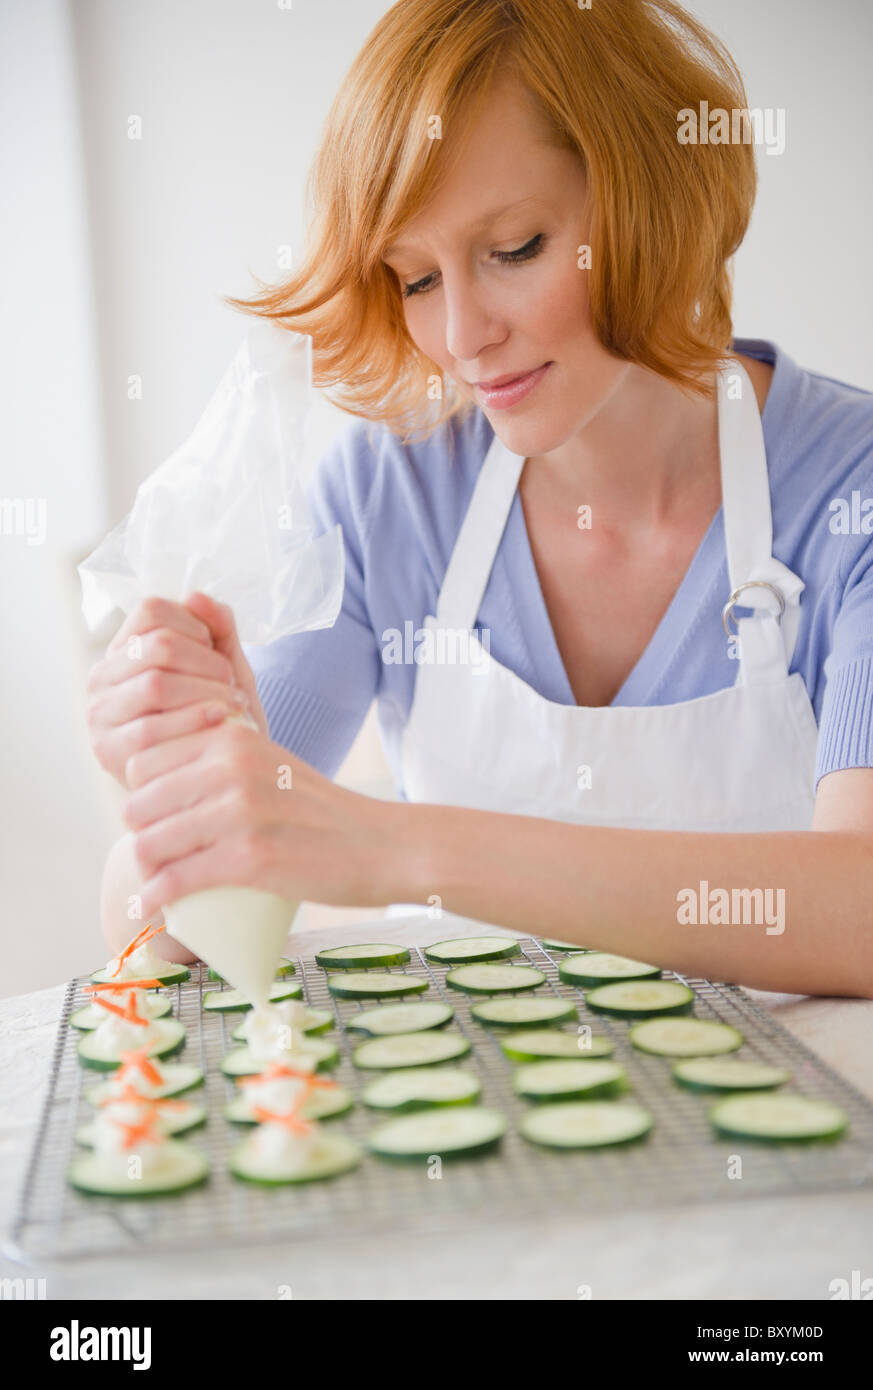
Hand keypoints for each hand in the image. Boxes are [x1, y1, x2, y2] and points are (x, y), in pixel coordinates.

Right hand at [85, 593, 264, 787]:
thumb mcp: (225, 669)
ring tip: (233, 704)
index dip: (195, 624)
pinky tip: (222, 722)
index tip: (216, 652)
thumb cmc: (220, 719)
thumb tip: (197, 596)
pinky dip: (195, 720)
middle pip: (158, 645)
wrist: (219, 782)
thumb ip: (219, 629)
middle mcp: (102, 678)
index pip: (152, 610)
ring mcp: (101, 715)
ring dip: (206, 691)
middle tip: (231, 683)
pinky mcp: (109, 751)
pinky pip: (152, 728)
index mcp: (125, 650)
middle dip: (207, 662)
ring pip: (155, 684)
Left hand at [122, 717, 403, 917]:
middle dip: (140, 835)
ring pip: (149, 844)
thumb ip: (223, 762)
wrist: (383, 845)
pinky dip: (157, 898)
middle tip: (158, 858)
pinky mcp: (248, 858)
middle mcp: (230, 767)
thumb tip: (162, 788)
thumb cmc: (323, 812)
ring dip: (145, 871)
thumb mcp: (270, 762)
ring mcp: (239, 812)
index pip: (143, 761)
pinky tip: (155, 906)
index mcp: (231, 737)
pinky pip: (176, 880)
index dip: (140, 794)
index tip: (154, 820)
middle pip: (138, 805)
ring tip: (157, 884)